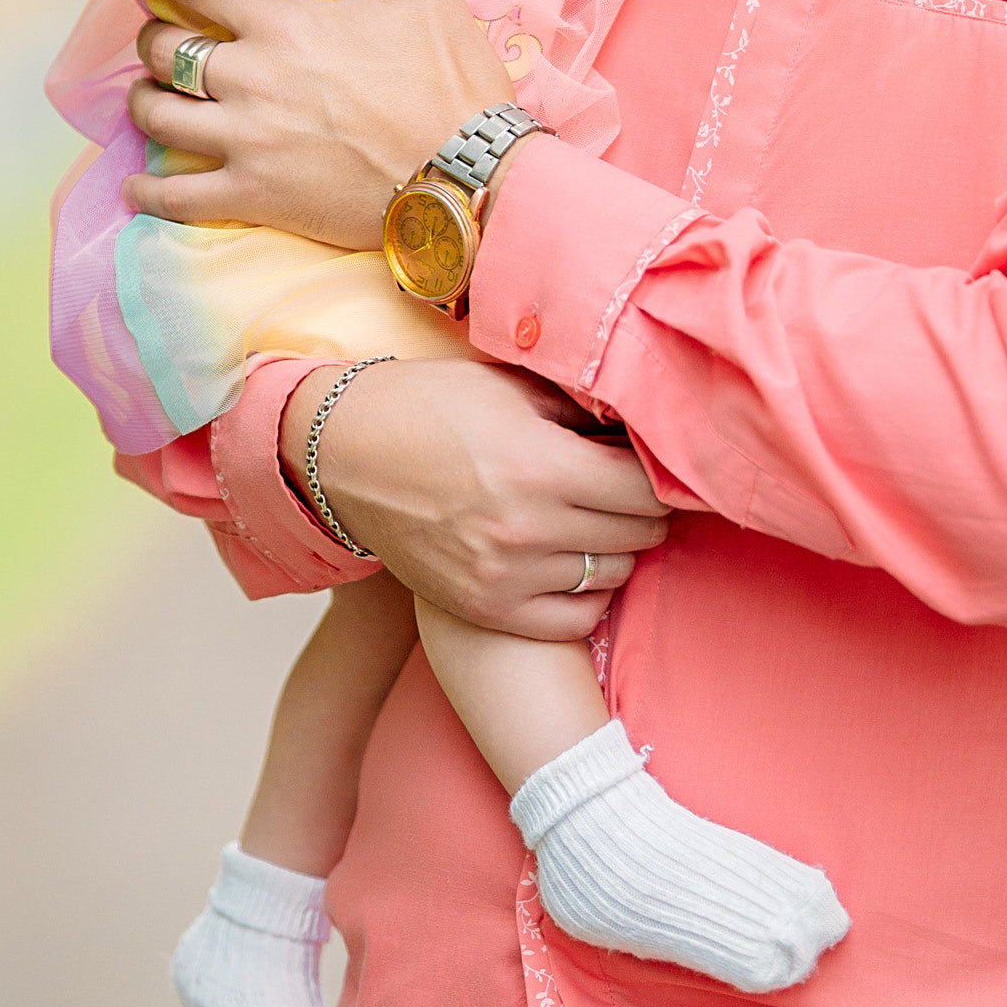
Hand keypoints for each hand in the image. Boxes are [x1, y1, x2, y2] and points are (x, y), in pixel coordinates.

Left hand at [125, 0, 512, 242]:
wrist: (467, 175)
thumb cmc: (449, 81)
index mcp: (285, 25)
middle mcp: (252, 78)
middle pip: (164, 50)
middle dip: (153, 40)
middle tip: (158, 41)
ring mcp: (247, 141)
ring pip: (158, 116)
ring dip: (144, 102)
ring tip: (148, 98)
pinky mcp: (254, 195)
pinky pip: (177, 196)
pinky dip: (149, 190)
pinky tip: (138, 186)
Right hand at [290, 355, 668, 635]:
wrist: (342, 453)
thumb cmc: (430, 406)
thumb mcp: (511, 388)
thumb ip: (582, 411)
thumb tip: (644, 426)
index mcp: (540, 464)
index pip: (647, 487)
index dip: (663, 473)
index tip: (659, 463)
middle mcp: (525, 527)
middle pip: (639, 532)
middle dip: (646, 508)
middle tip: (632, 488)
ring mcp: (503, 576)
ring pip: (612, 574)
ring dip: (618, 548)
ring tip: (600, 520)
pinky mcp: (482, 608)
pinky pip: (573, 619)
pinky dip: (587, 593)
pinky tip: (574, 562)